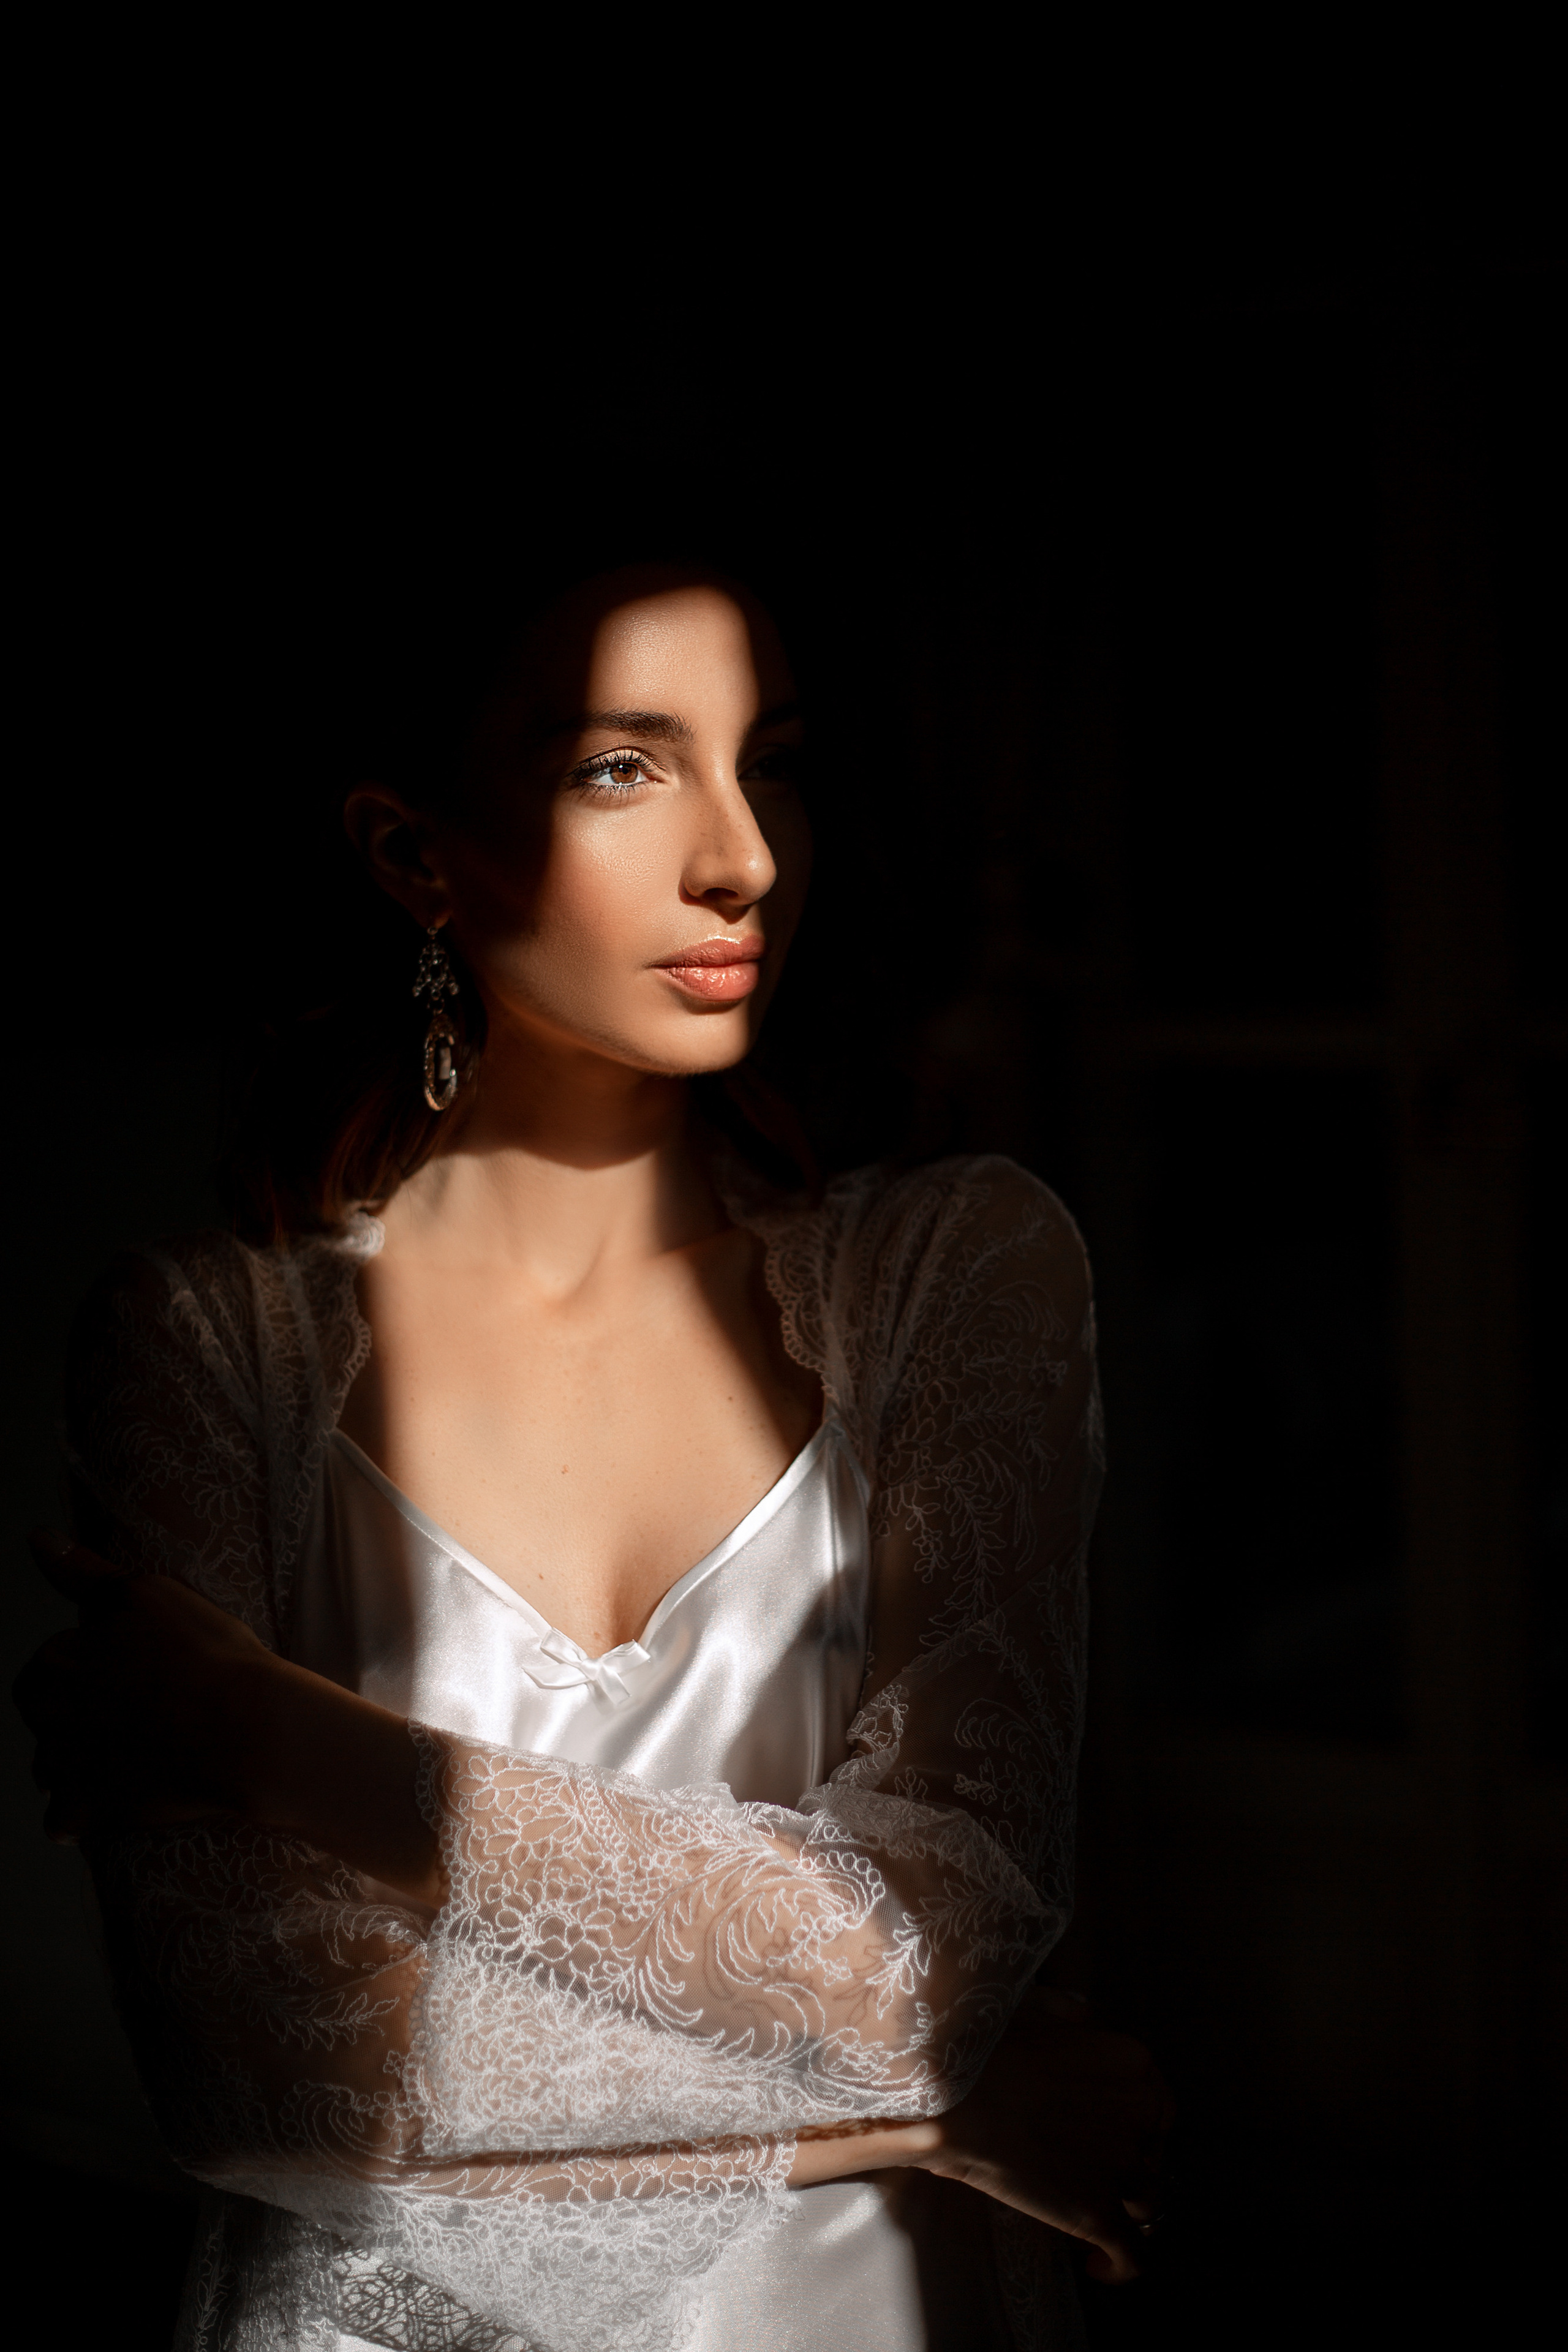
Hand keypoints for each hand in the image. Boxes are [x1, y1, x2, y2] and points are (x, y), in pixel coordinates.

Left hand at [14, 1528, 442, 1899]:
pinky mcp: (91, 1809)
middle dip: (72, 1709)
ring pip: (50, 1761)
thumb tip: (38, 1540)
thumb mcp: (146, 1593)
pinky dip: (75, 1814)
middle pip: (43, 1712)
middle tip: (131, 1704)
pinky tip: (103, 1803)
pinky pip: (64, 1818)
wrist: (246, 1730)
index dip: (87, 1662)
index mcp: (55, 1662)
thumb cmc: (204, 1654)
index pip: (47, 1662)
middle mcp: (48, 1716)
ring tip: (127, 1747)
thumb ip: (84, 1571)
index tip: (131, 1665)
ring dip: (72, 1757)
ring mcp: (68, 1767)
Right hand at [916, 1987, 1173, 2282]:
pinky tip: (1097, 2266)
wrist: (953, 2095)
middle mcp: (1142, 2115)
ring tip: (1093, 2209)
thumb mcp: (1039, 2007)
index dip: (1133, 2121)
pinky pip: (1134, 2257)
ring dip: (1127, 2209)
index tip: (1104, 2128)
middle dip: (1129, 2163)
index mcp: (1132, 2063)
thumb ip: (1072, 2016)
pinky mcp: (1098, 2215)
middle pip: (1155, 2152)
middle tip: (1088, 2166)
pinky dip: (1121, 2267)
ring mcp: (1124, 2169)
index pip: (1157, 2102)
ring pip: (1152, 2202)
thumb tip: (1082, 2021)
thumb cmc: (986, 2044)